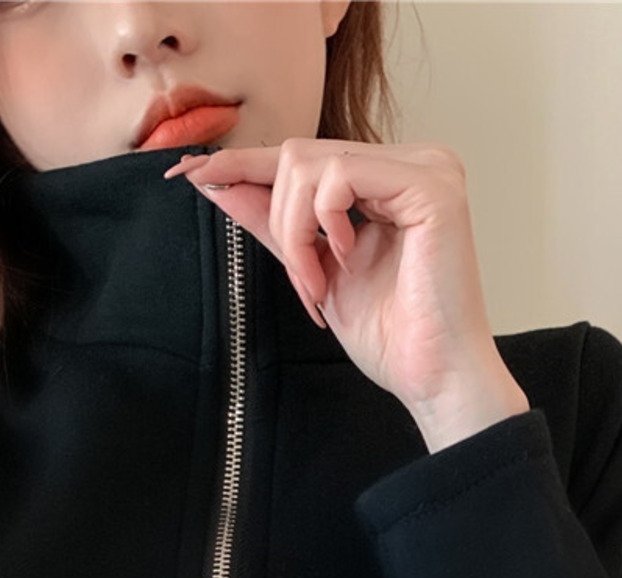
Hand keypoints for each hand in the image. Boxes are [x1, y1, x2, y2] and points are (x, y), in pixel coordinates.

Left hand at [163, 139, 528, 450]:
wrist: (434, 379)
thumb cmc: (394, 338)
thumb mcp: (316, 270)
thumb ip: (275, 224)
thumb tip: (213, 179)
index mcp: (393, 180)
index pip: (305, 158)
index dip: (243, 165)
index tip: (187, 174)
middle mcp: (416, 163)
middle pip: (298, 155)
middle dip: (280, 223)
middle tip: (304, 284)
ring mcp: (429, 169)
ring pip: (310, 162)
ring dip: (296, 230)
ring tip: (320, 282)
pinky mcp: (432, 187)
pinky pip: (339, 175)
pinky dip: (322, 222)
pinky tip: (345, 259)